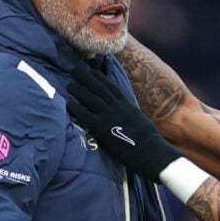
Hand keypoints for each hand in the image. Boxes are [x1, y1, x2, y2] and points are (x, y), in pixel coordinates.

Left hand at [67, 63, 181, 181]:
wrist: (150, 151)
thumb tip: (127, 115)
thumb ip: (130, 115)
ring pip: (91, 98)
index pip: (112, 87)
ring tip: (70, 84)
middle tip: (76, 70)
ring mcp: (109, 116)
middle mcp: (117, 107)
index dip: (100, 78)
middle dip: (87, 78)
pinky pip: (85, 115)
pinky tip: (69, 103)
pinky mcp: (101, 128)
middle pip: (99, 88)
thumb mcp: (140, 121)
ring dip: (79, 90)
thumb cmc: (148, 141)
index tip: (92, 70)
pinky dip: (76, 108)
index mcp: (127, 105)